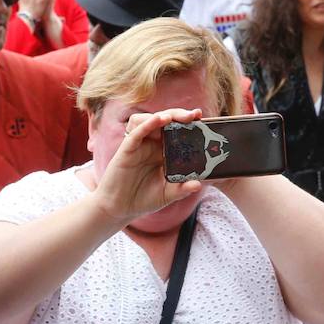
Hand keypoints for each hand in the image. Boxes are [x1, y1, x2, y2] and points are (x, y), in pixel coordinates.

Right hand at [91, 108, 203, 224]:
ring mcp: (139, 145)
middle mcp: (152, 144)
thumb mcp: (168, 194)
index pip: (177, 131)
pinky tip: (158, 120)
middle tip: (195, 115)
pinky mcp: (127, 149)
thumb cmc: (144, 199)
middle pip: (166, 121)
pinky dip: (147, 124)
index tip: (203, 119)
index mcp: (164, 152)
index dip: (189, 124)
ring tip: (175, 117)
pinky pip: (136, 133)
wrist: (120, 208)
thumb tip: (199, 184)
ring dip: (163, 115)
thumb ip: (183, 189)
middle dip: (180, 115)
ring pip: (149, 120)